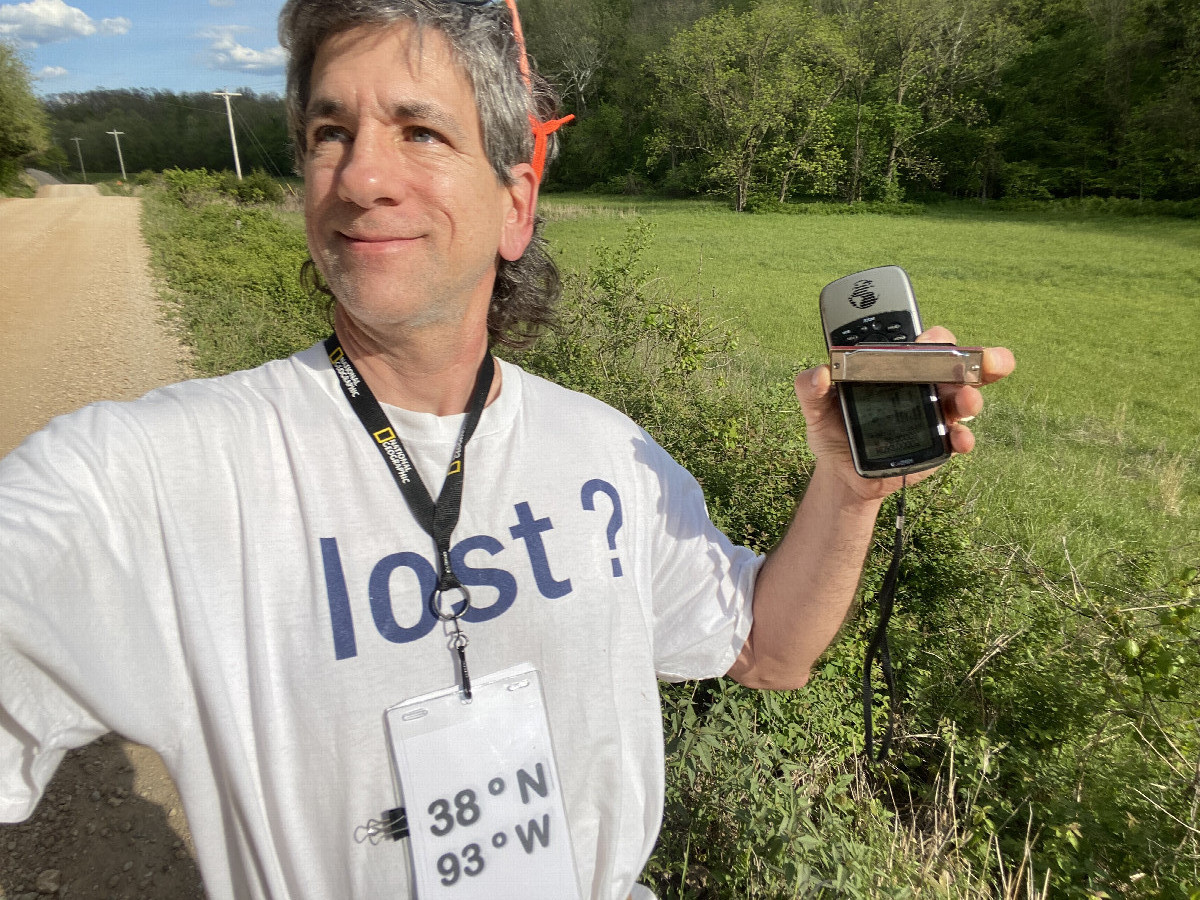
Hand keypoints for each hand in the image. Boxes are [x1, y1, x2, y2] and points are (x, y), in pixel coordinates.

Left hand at [794, 327, 1015, 501]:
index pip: (924, 344)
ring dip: (970, 398)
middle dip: (976, 360)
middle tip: (977, 363)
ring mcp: (935, 415)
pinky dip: (964, 437)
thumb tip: (819, 373)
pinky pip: (959, 437)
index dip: (935, 338)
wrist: (841, 474)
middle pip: (958, 366)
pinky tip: (960, 439)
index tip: (932, 341)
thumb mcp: (816, 408)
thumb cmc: (833, 430)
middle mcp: (922, 385)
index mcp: (896, 368)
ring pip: (963, 399)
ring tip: (966, 403)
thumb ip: (811, 388)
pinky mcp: (940, 445)